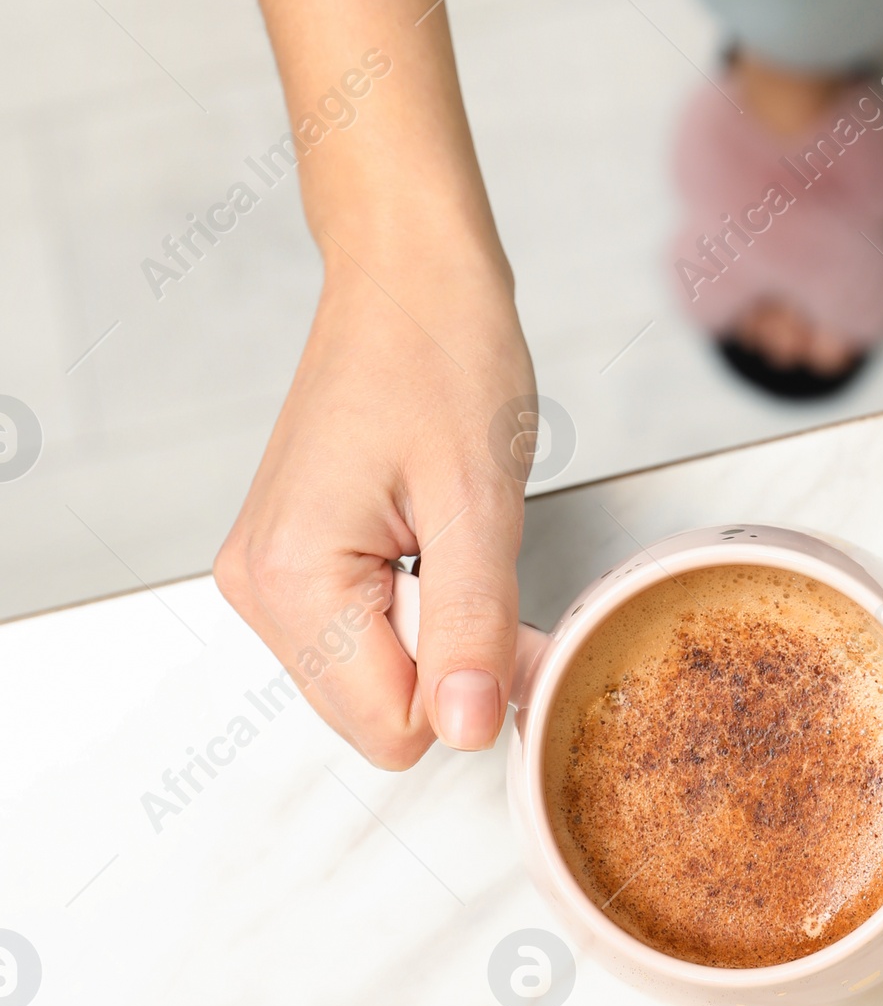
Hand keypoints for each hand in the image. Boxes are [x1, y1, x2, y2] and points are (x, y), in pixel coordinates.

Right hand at [214, 240, 533, 767]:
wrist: (408, 275)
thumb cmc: (442, 354)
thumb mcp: (479, 499)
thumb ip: (471, 626)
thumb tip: (466, 730)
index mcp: (291, 579)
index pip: (390, 728)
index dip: (469, 683)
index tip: (502, 605)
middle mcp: (257, 587)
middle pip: (373, 713)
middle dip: (447, 658)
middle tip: (475, 556)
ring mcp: (266, 574)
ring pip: (370, 678)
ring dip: (433, 627)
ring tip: (447, 532)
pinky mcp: (290, 559)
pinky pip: (362, 634)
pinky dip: (413, 604)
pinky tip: (425, 531)